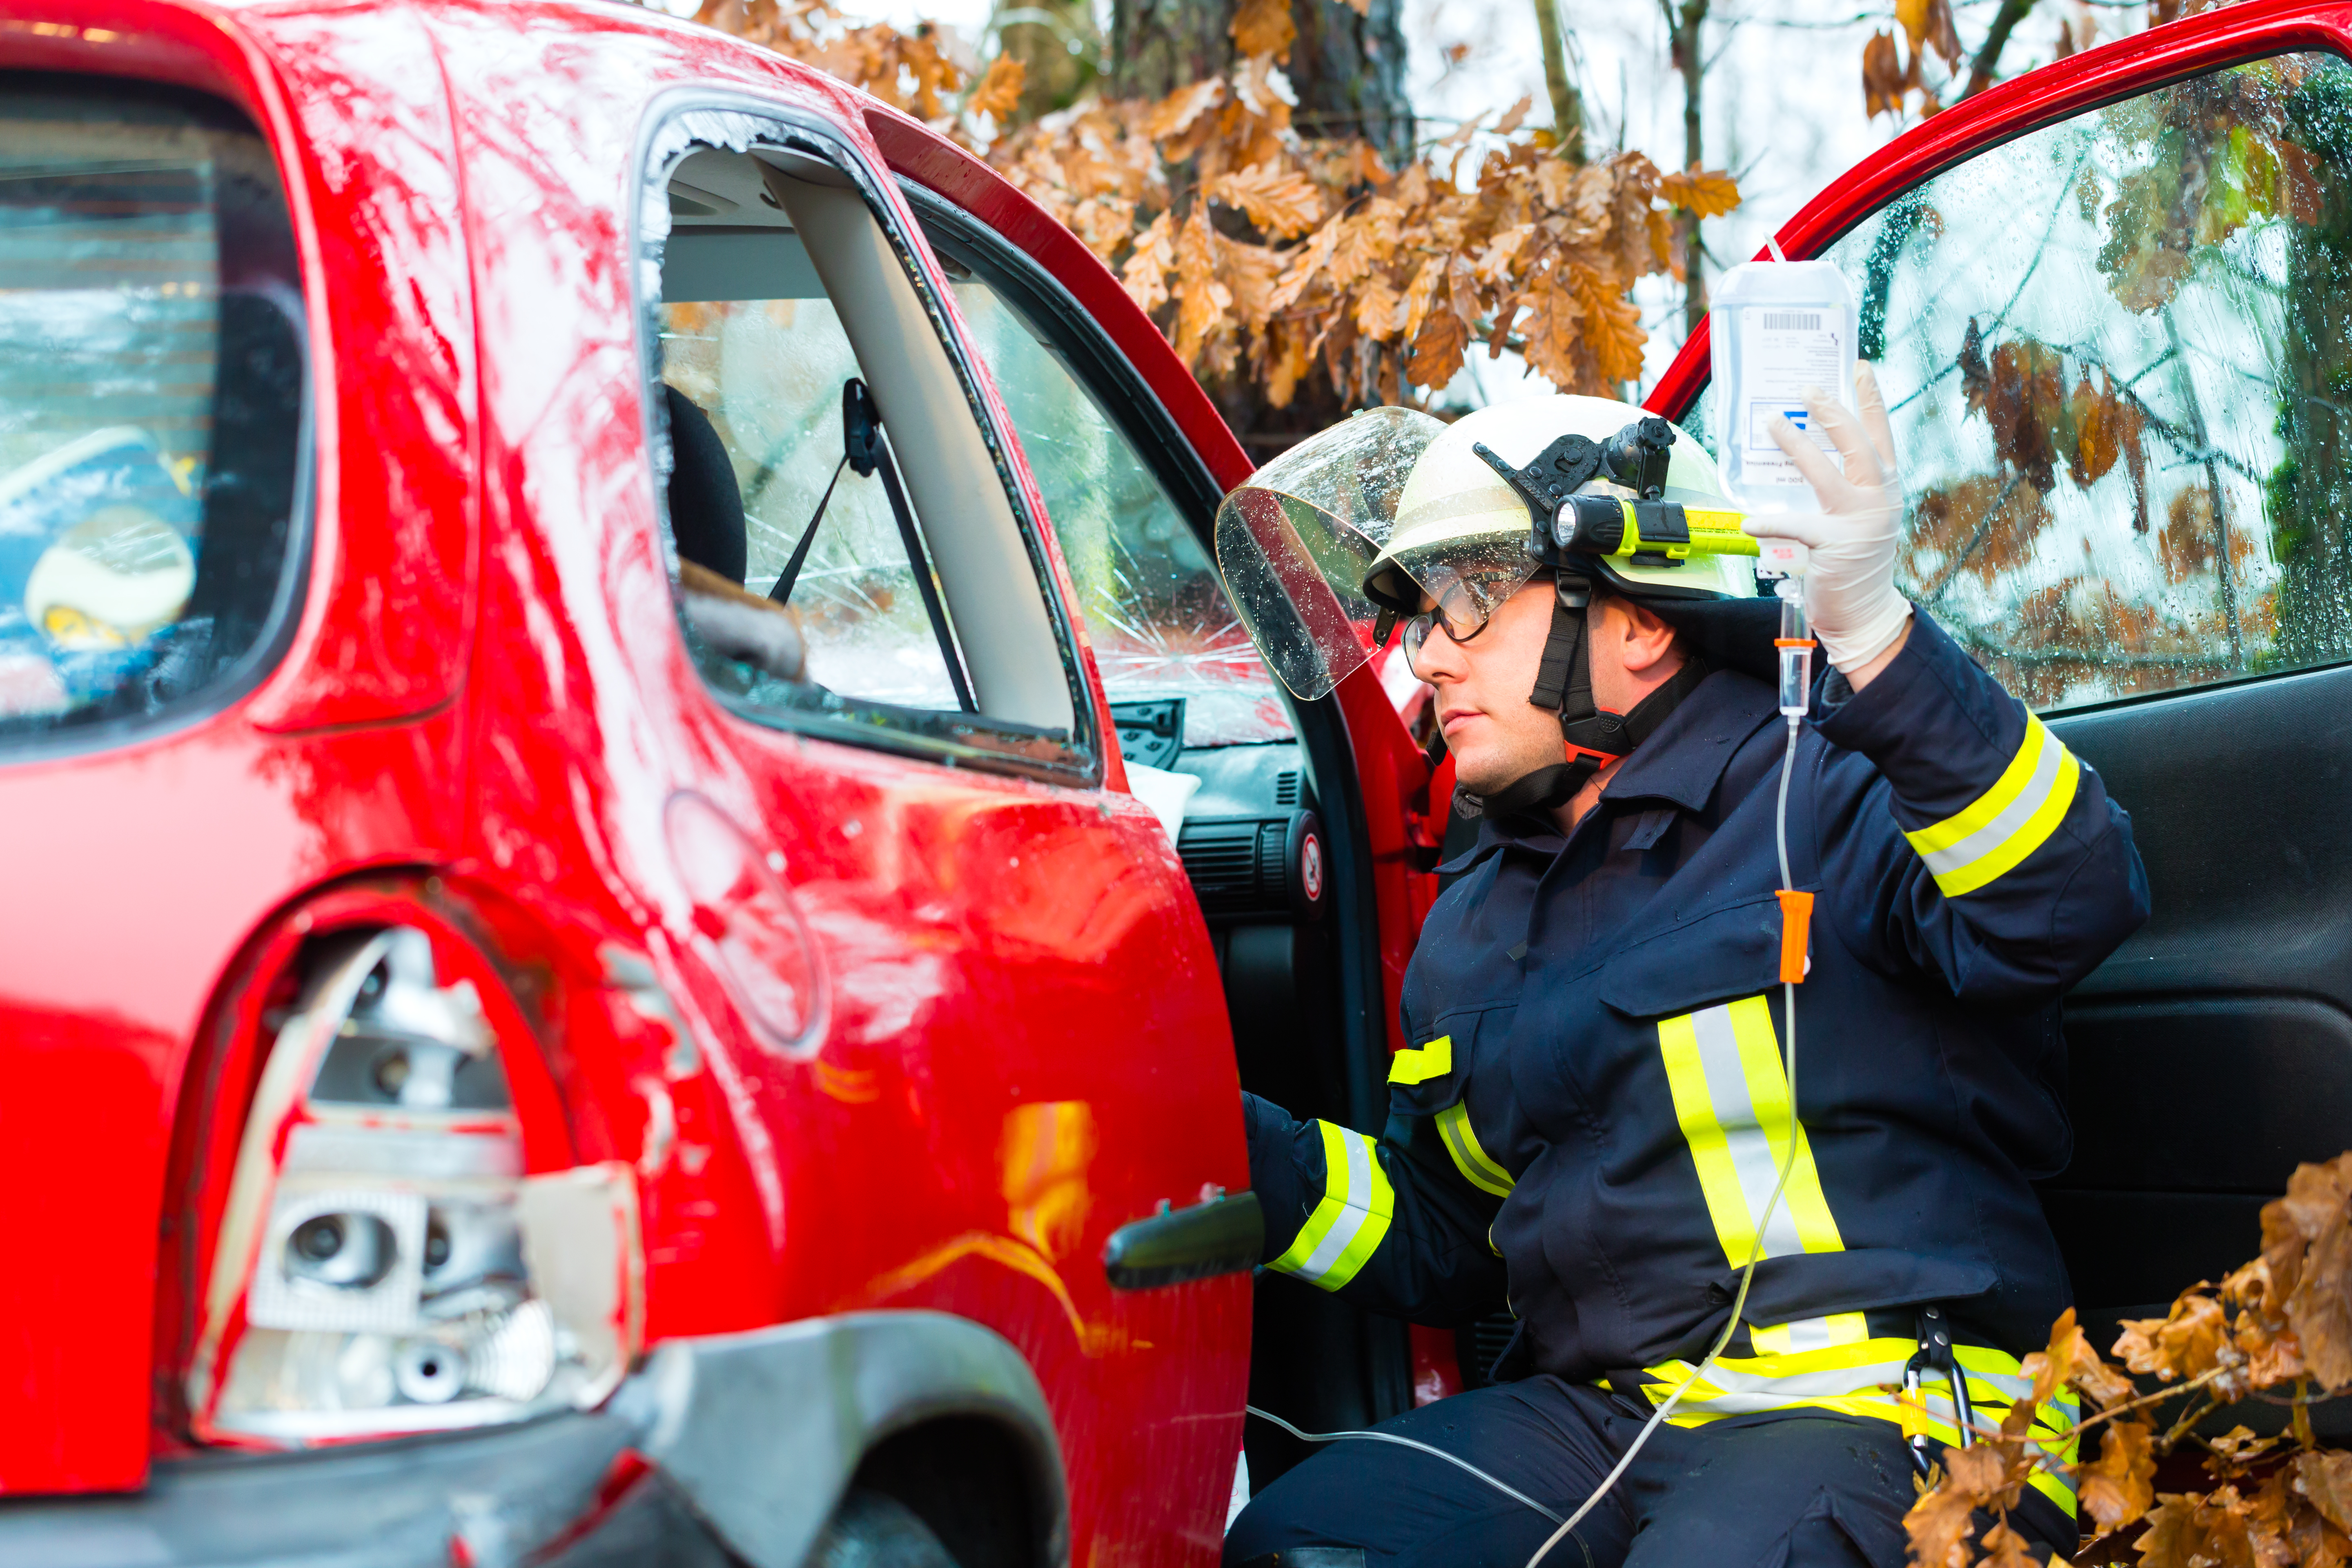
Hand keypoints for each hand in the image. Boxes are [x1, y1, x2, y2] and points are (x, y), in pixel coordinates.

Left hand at [1744, 362, 1913, 677]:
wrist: (1864, 612)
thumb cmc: (1855, 561)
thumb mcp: (1856, 515)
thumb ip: (1843, 485)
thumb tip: (1806, 451)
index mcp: (1886, 487)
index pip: (1880, 434)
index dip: (1871, 400)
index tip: (1860, 368)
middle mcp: (1879, 499)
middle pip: (1859, 444)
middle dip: (1834, 412)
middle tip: (1808, 388)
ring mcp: (1859, 522)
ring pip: (1827, 473)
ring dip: (1799, 445)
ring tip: (1774, 423)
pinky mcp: (1835, 546)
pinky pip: (1797, 526)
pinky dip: (1772, 522)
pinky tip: (1749, 520)